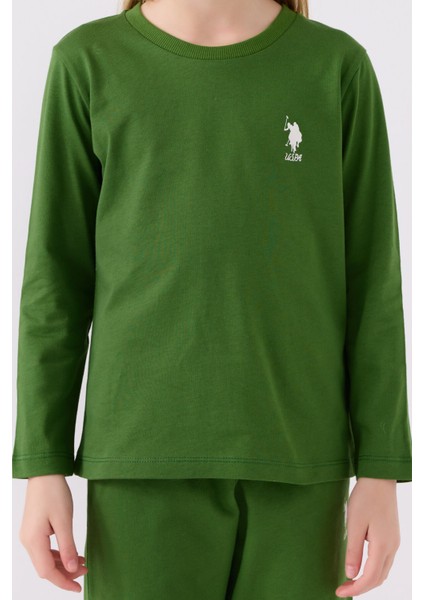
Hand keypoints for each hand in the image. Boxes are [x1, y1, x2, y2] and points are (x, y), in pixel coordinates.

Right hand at [19, 474, 87, 592]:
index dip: (63, 582)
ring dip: (63, 564)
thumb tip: (72, 568)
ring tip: (82, 562)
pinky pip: (45, 549)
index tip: (78, 587)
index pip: (47, 571)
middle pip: (45, 568)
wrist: (45, 473)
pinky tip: (71, 553)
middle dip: (65, 573)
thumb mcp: (64, 520)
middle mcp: (28, 541)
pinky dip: (58, 554)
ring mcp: (29, 536)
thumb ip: (67, 546)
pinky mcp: (34, 530)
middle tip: (86, 571)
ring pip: (45, 559)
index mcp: (33, 540)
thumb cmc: (54, 493)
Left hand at [335, 477, 400, 596]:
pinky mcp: (391, 536)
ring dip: (368, 579)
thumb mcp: (354, 523)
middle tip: (342, 588)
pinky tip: (360, 567)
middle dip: (361, 587)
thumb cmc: (365, 498)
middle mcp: (392, 547)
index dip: (355, 588)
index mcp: (383, 545)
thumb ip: (353, 550)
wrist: (379, 479)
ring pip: (383, 570)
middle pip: (379, 578)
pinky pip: (384, 560)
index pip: (370, 577)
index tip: (339, 592)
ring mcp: (394, 541)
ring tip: (349, 580)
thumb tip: (351, 574)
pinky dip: (373, 569)